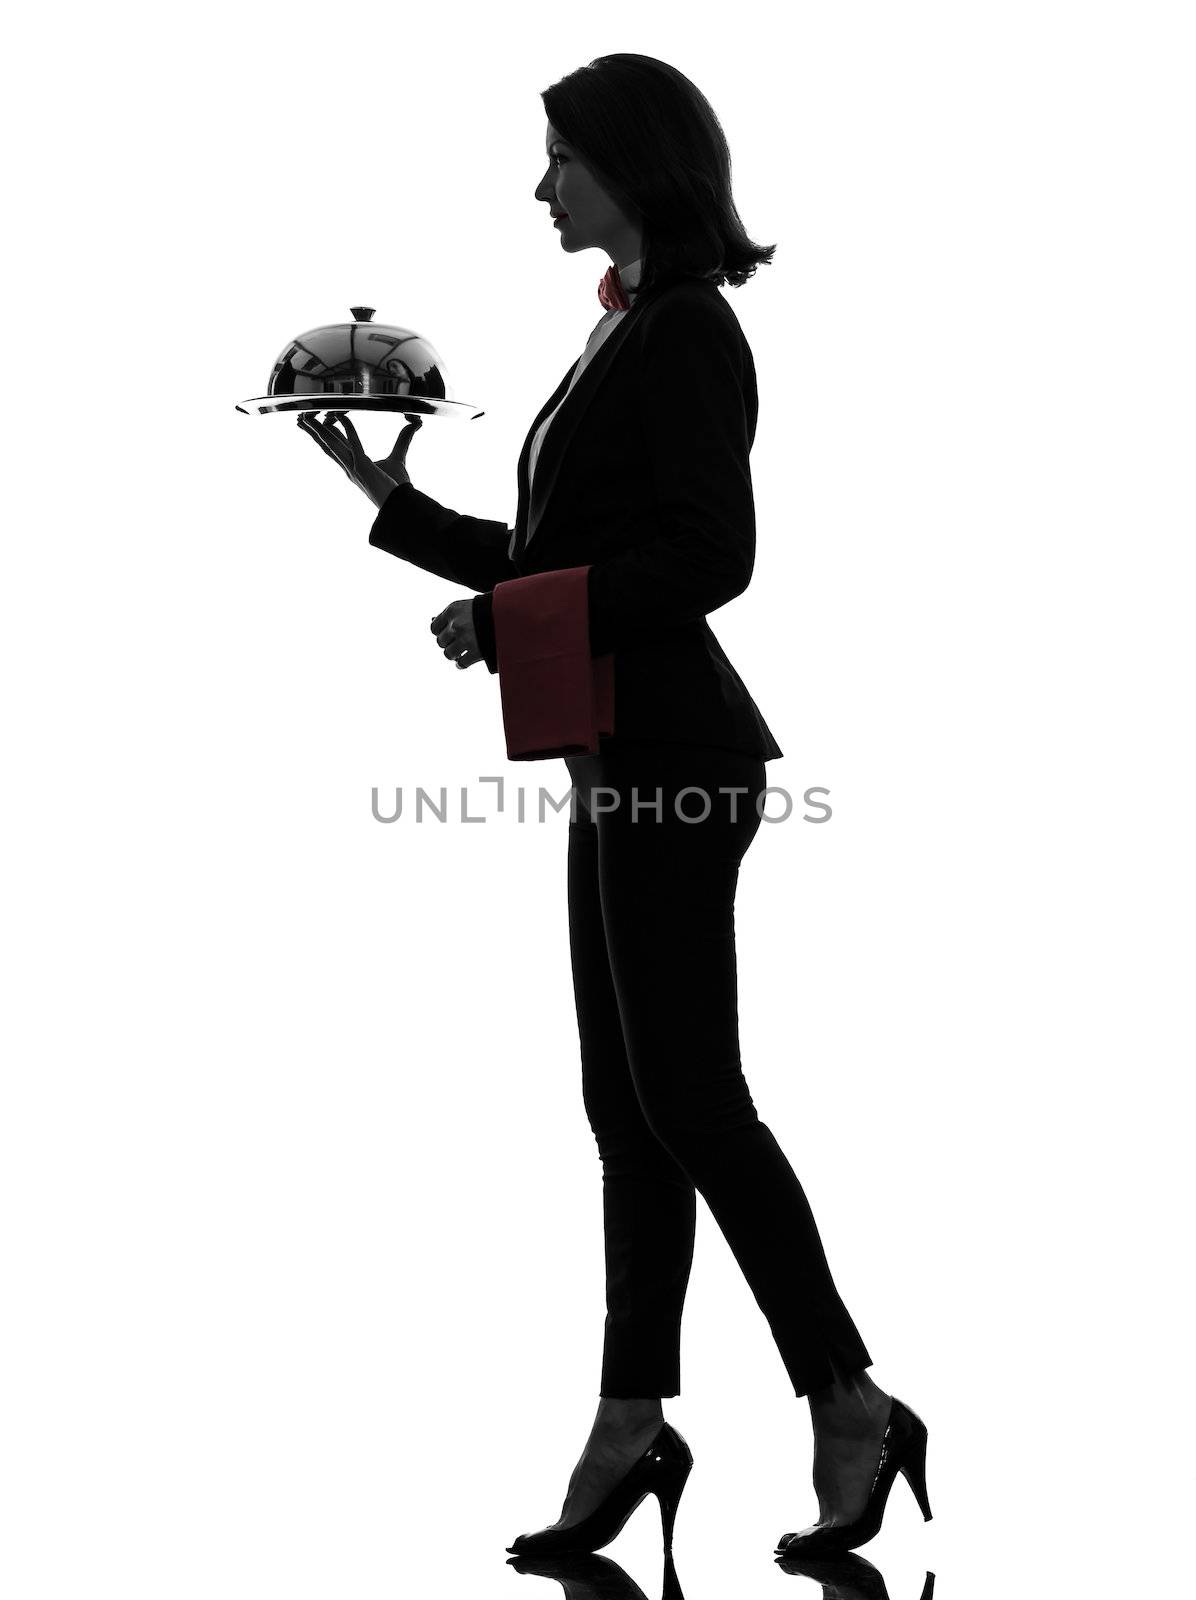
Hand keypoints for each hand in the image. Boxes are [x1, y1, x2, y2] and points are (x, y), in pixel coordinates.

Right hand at [297, 410, 422, 506]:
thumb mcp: (398, 458)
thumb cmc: (399, 487)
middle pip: (327, 446)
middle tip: (300, 419)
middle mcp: (350, 468)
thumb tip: (414, 425)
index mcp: (353, 468)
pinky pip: (354, 444)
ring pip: (332, 445)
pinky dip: (348, 429)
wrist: (401, 505)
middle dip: (313, 432)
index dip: (324, 435)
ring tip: (307, 418)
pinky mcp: (364, 467)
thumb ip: (403, 440)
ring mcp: (355, 468)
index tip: (315, 424)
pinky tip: (341, 416)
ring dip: (319, 430)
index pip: (335, 447)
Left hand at [431, 598, 483, 669]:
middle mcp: (456, 624)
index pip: (434, 627)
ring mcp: (466, 639)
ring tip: (460, 653)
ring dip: (454, 655)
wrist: (511, 614)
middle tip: (456, 644)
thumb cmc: (488, 609)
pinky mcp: (476, 652)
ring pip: (449, 654)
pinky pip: (461, 663)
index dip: (440, 633)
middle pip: (440, 642)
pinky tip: (463, 662)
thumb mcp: (467, 606)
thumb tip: (433, 621)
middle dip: (448, 644)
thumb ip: (451, 614)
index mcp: (453, 610)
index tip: (447, 634)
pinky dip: (461, 664)